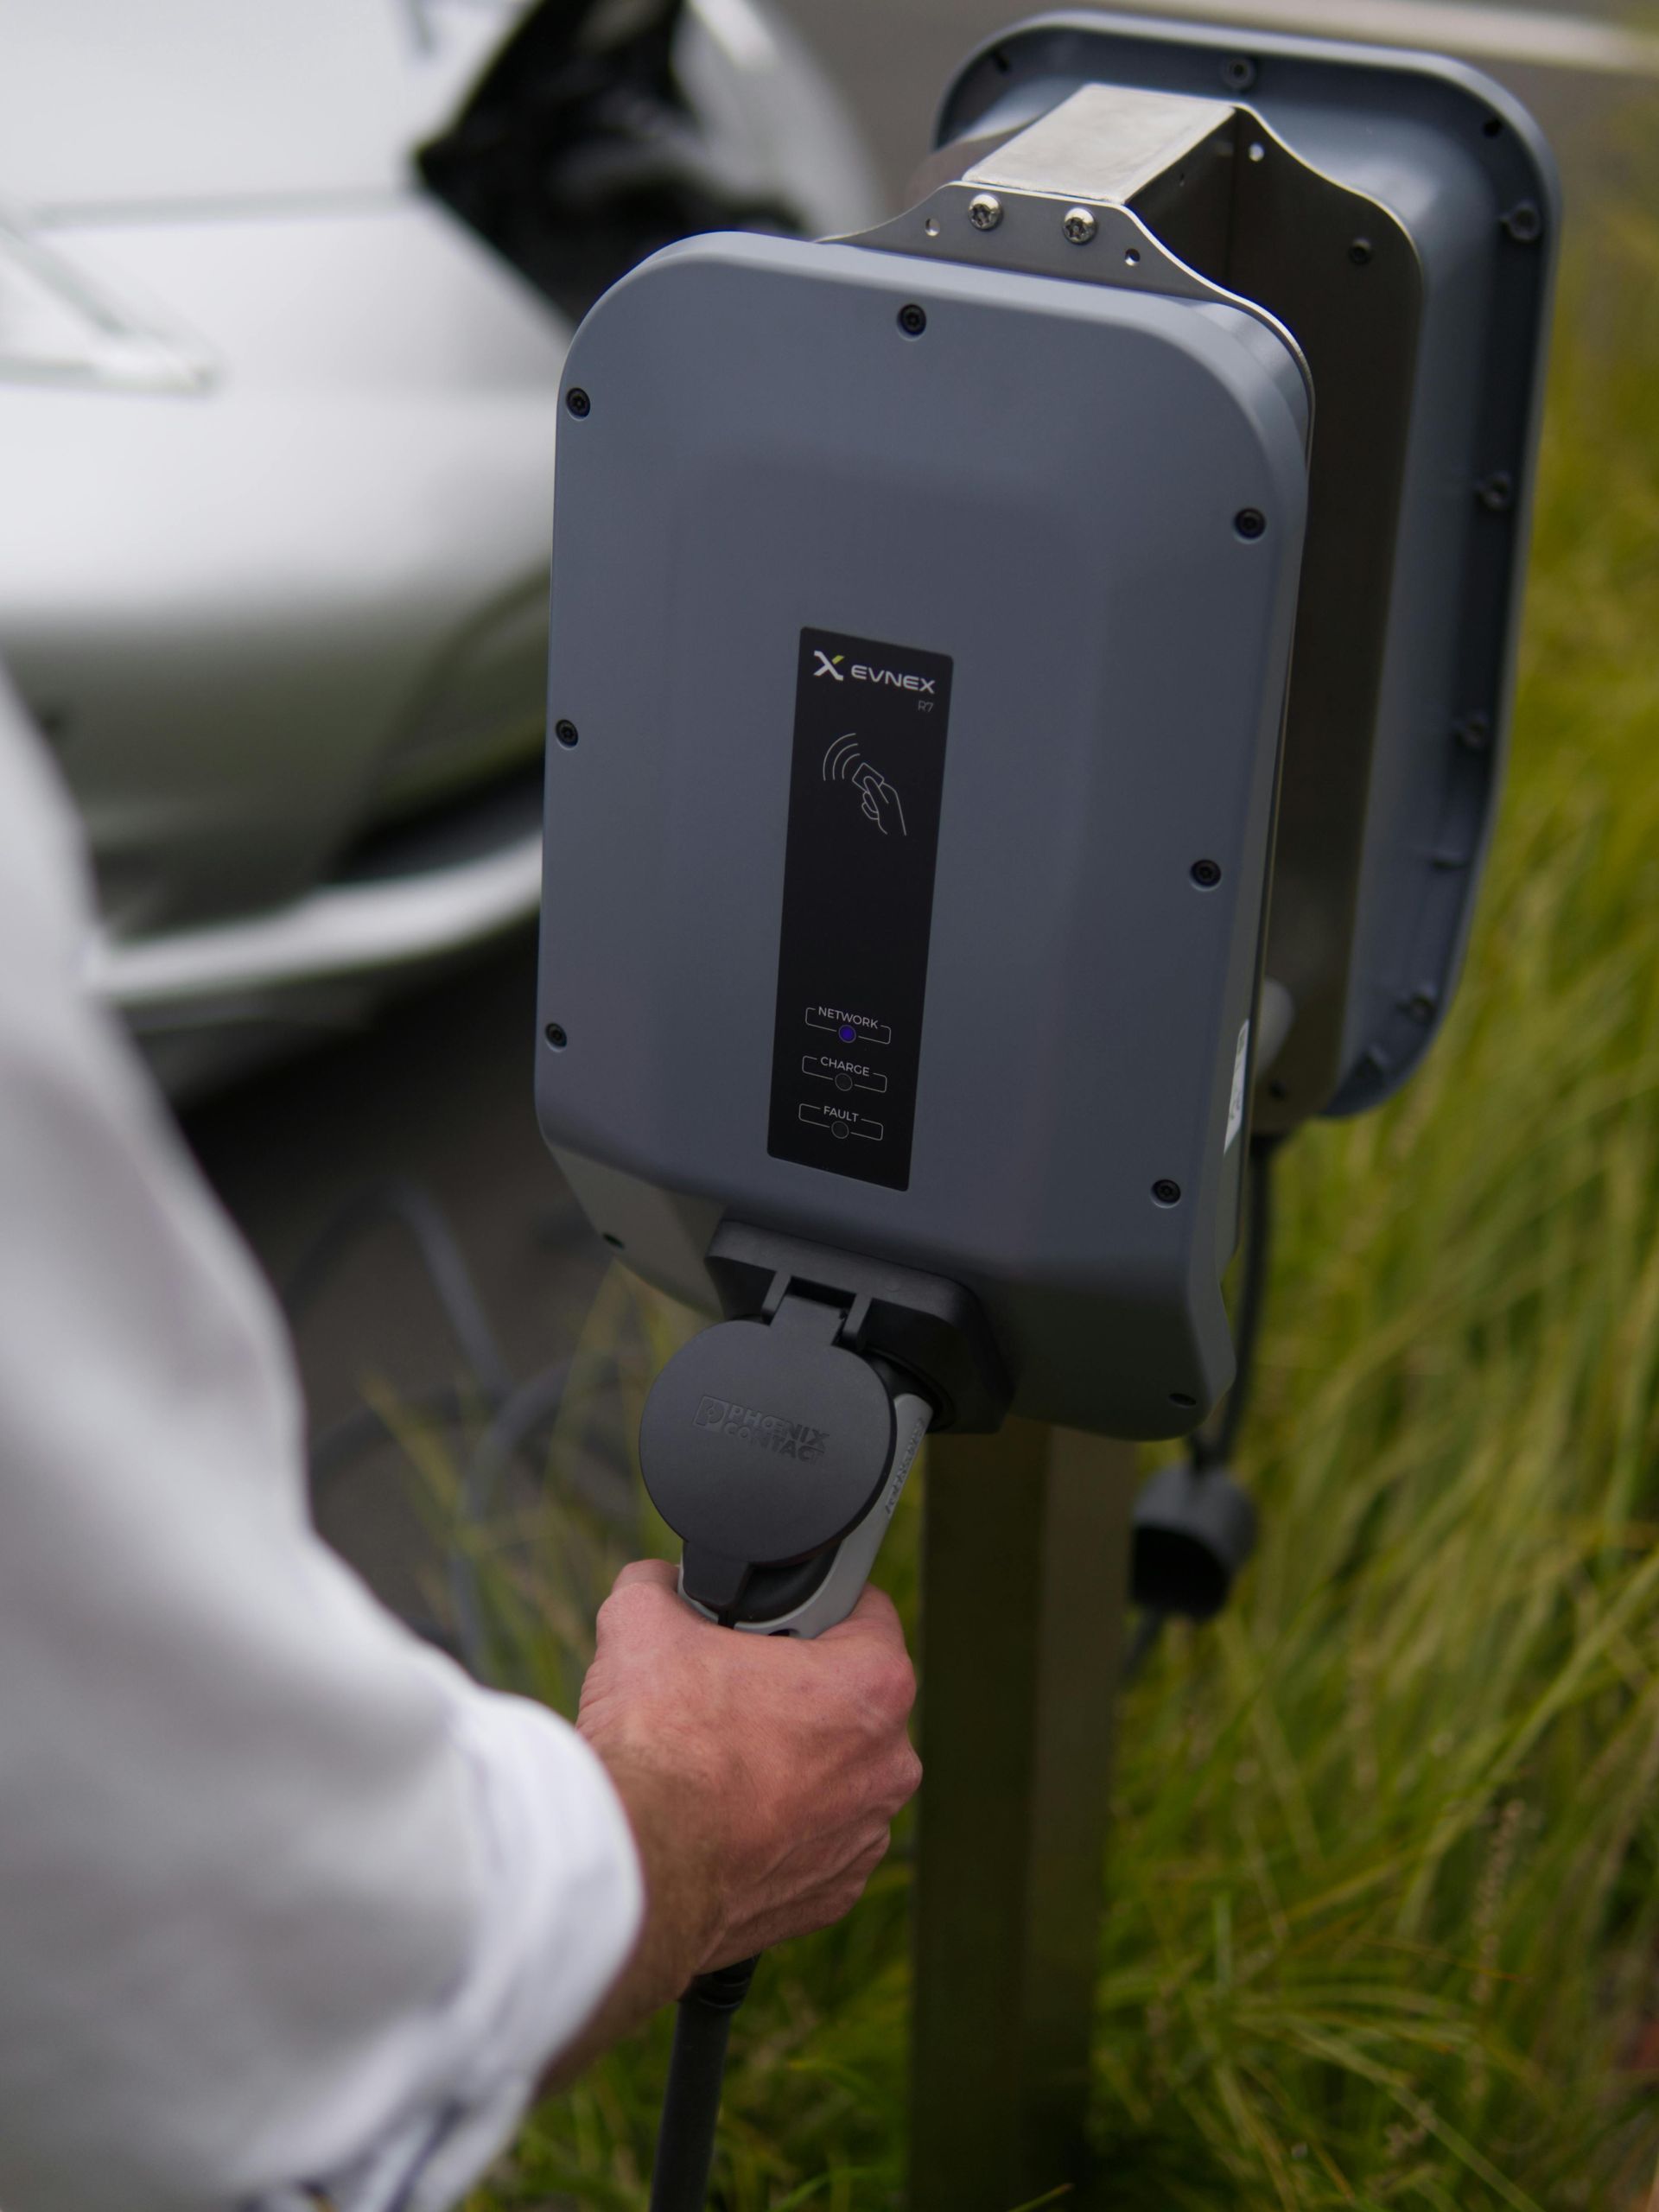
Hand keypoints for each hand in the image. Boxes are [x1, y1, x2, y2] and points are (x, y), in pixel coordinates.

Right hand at [553, 1560, 919, 2073]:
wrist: (634, 1868)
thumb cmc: (657, 1743)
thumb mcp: (644, 1621)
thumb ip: (662, 1585)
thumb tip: (659, 1584)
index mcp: (873, 1685)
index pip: (862, 1610)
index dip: (806, 1605)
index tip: (768, 1621)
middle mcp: (889, 1764)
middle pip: (846, 1697)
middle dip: (793, 1689)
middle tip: (727, 1690)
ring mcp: (863, 1837)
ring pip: (831, 1774)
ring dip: (786, 1764)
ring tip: (717, 1761)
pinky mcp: (832, 1897)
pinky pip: (811, 1842)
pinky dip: (774, 1830)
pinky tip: (720, 1819)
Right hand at [852, 763, 906, 836]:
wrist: (893, 832)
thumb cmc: (889, 817)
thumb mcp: (880, 803)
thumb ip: (873, 791)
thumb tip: (867, 779)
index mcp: (889, 792)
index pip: (876, 783)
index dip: (868, 782)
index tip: (859, 779)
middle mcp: (886, 796)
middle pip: (871, 792)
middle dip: (870, 800)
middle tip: (874, 805)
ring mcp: (882, 804)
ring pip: (869, 802)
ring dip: (871, 807)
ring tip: (877, 812)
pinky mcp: (879, 811)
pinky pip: (870, 809)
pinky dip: (871, 813)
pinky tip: (876, 816)